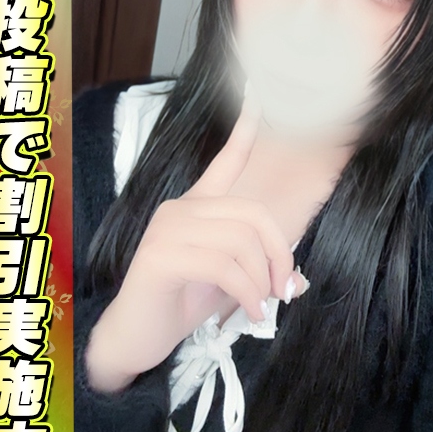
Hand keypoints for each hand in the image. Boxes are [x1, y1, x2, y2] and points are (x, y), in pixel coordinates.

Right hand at [85, 87, 308, 391]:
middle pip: (252, 214)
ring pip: (240, 242)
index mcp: (196, 206)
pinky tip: (248, 312)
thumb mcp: (227, 282)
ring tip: (262, 304)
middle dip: (278, 254)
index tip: (257, 91)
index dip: (245, 129)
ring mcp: (167, 229)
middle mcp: (180, 208)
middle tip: (283, 289)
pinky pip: (223, 266)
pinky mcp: (161, 256)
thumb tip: (297, 280)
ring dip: (261, 279)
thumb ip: (257, 269)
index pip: (225, 160)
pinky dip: (246, 293)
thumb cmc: (180, 303)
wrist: (135, 339)